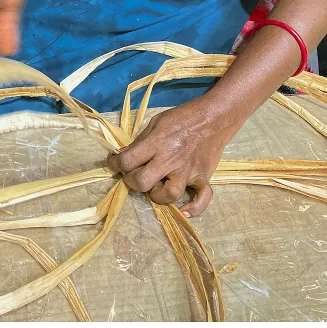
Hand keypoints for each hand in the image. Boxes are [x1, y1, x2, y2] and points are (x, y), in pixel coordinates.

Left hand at [107, 96, 239, 216]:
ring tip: (156, 187)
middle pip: (143, 182)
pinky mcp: (204, 177)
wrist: (213, 117)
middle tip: (133, 175)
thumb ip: (140, 141)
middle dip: (131, 182)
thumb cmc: (182, 118)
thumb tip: (123, 155)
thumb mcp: (156, 122)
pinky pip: (202, 199)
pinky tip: (184, 209)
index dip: (114, 164)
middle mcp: (171, 159)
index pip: (127, 160)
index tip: (113, 163)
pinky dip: (194, 208)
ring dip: (157, 196)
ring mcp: (188, 170)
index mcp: (157, 142)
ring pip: (169, 195)